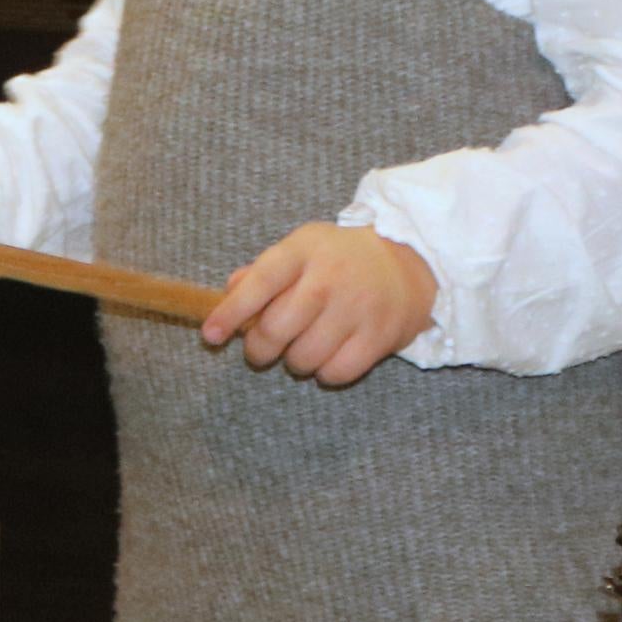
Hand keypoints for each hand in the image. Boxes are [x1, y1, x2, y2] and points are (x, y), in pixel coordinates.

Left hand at [200, 223, 435, 387]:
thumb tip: (228, 293)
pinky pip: (334, 373)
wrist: (410, 262)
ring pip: (303, 358)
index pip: (260, 282)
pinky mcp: (379, 336)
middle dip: (260, 348)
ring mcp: (357, 308)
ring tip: (305, 345)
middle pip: (277, 329)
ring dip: (295, 361)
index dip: (231, 312)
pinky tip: (330, 355)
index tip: (210, 336)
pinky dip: (325, 373)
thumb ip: (263, 271)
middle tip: (263, 349)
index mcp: (304, 250)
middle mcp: (329, 277)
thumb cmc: (342, 259)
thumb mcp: (302, 248)